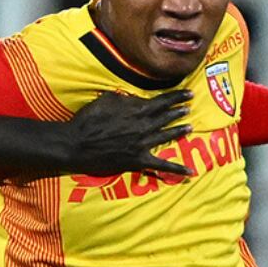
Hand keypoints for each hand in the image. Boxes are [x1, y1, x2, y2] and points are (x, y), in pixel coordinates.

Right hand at [65, 91, 193, 176]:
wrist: (77, 144)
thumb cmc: (88, 119)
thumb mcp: (106, 99)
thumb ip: (124, 98)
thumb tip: (133, 98)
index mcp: (137, 109)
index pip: (162, 101)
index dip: (177, 97)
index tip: (188, 94)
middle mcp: (144, 126)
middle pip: (166, 117)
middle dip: (179, 112)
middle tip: (189, 108)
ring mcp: (143, 144)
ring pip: (166, 136)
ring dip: (179, 131)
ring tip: (189, 127)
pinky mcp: (138, 160)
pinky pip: (161, 166)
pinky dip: (176, 169)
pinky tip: (190, 172)